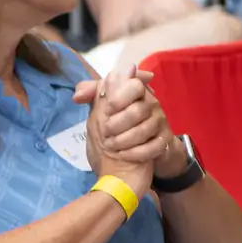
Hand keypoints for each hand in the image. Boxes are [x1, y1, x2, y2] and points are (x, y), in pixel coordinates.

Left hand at [72, 66, 169, 194]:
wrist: (130, 159)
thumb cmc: (115, 130)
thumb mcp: (99, 112)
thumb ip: (90, 97)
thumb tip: (77, 95)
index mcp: (134, 92)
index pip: (134, 83)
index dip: (119, 97)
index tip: (107, 109)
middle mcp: (150, 103)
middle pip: (138, 109)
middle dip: (117, 124)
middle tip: (105, 133)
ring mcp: (159, 122)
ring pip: (146, 128)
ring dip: (124, 140)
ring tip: (110, 146)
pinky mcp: (164, 140)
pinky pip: (154, 146)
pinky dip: (135, 153)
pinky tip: (123, 155)